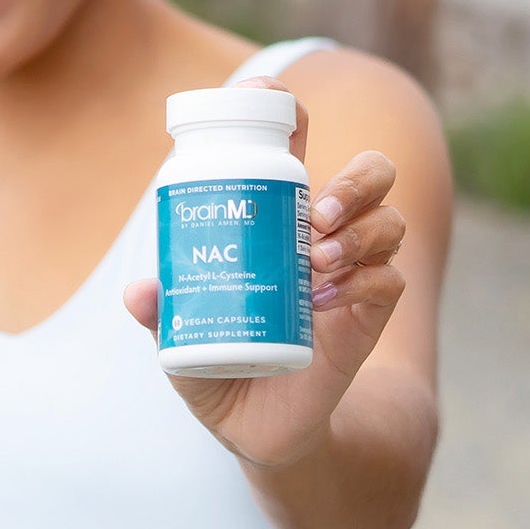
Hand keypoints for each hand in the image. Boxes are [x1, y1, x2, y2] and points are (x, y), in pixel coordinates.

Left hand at [123, 76, 405, 468]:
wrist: (255, 431)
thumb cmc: (216, 367)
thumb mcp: (179, 339)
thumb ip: (162, 313)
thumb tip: (141, 290)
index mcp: (276, 222)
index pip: (294, 150)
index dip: (290, 114)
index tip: (275, 97)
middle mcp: (323, 238)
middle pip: (372, 173)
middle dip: (357, 179)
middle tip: (318, 212)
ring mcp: (351, 275)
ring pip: (388, 222)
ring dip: (361, 231)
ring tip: (319, 262)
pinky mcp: (367, 319)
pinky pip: (388, 281)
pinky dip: (363, 282)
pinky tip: (326, 300)